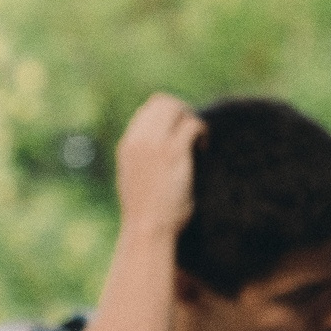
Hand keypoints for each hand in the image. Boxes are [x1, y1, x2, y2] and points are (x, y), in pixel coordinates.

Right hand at [112, 92, 203, 240]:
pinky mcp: (174, 152)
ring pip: (178, 108)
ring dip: (192, 120)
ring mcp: (156, 144)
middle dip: (182, 113)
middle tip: (192, 134)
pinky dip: (202, 132)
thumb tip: (161, 146)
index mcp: (128, 145)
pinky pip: (193, 124)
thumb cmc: (145, 212)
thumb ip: (142, 158)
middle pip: (163, 102)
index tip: (179, 132)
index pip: (148, 110)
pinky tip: (203, 149)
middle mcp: (139, 139)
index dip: (168, 116)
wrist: (147, 228)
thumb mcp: (135, 178)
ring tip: (198, 142)